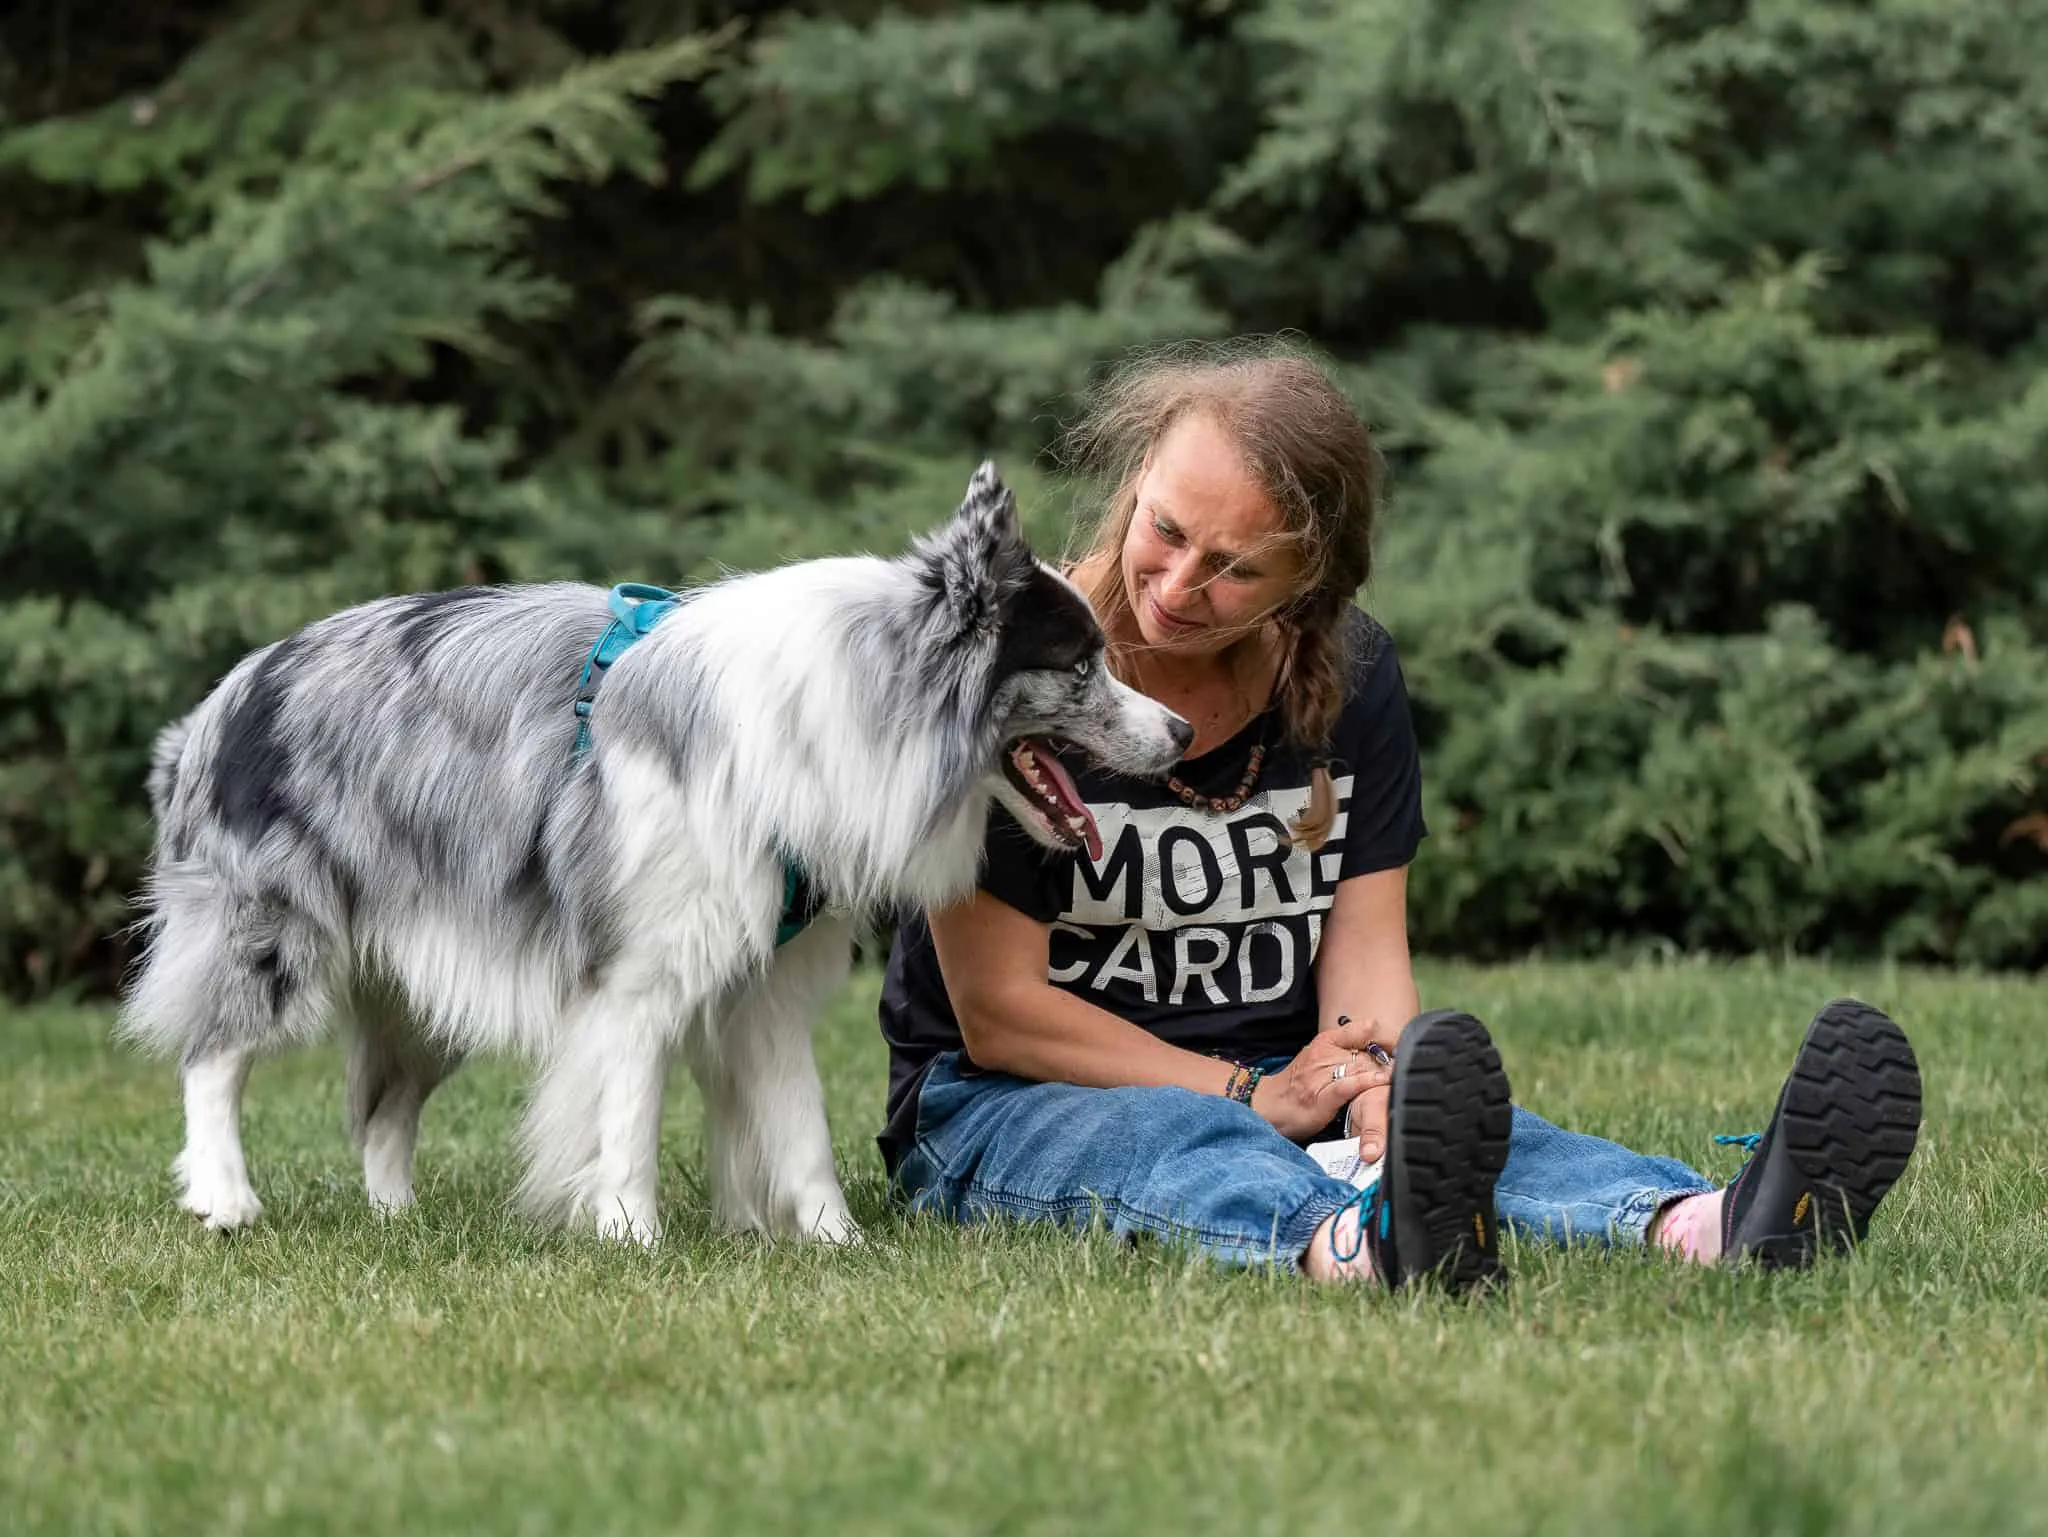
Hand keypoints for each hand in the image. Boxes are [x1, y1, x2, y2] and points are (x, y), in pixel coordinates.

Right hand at [1248, 1017, 1390, 1141]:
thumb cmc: (1296, 1085)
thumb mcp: (1317, 1057)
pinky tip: (1379, 1082)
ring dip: (1384, 1070)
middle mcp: (1323, 1055)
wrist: (1268, 1105)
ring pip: (1359, 1067)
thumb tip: (1374, 1039)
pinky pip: (1347, 1086)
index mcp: (1324, 1043)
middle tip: (1412, 1062)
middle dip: (1390, 1058)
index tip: (1403, 1042)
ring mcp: (1321, 1076)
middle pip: (1365, 1052)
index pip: (1358, 1030)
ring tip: (1404, 1072)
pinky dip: (1364, 1083)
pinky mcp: (1321, 1097)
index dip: (1384, 1035)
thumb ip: (1342, 1048)